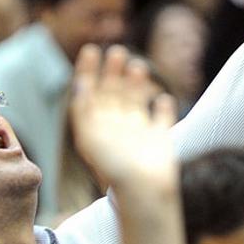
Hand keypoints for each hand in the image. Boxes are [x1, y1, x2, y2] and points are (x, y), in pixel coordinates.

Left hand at [71, 45, 179, 194]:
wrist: (142, 193)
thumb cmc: (114, 169)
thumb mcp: (89, 138)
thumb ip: (85, 110)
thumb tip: (81, 83)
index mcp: (96, 128)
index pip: (89, 94)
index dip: (87, 72)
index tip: (90, 50)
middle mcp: (115, 129)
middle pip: (111, 94)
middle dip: (112, 72)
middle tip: (116, 51)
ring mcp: (138, 135)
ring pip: (135, 102)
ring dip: (134, 83)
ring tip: (136, 66)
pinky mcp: (159, 141)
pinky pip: (162, 119)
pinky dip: (163, 108)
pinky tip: (161, 98)